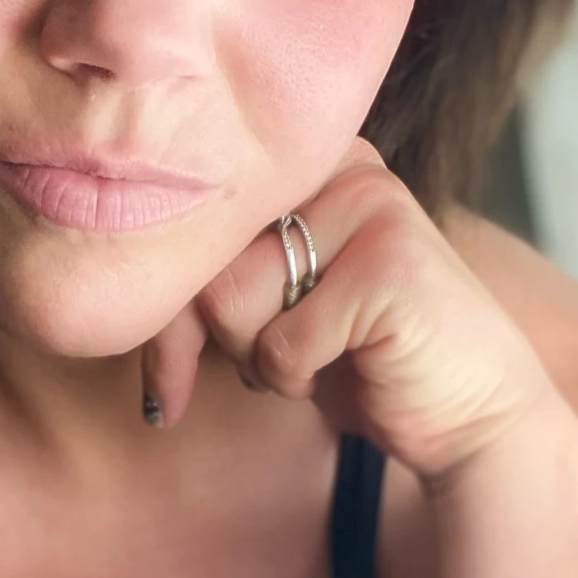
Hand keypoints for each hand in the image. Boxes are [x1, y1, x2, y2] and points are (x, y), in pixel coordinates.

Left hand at [141, 137, 561, 488]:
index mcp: (307, 162)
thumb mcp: (271, 306)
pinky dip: (298, 379)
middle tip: (257, 375)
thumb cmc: (360, 360)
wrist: (471, 414)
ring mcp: (370, 207)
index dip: (163, 307)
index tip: (162, 383)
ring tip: (321, 357)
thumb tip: (106, 287)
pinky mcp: (390, 264)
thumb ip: (210, 276)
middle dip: (208, 341)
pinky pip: (282, 343)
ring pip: (231, 298)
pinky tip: (353, 368)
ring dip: (261, 358)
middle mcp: (340, 166)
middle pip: (202, 260)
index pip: (191, 219)